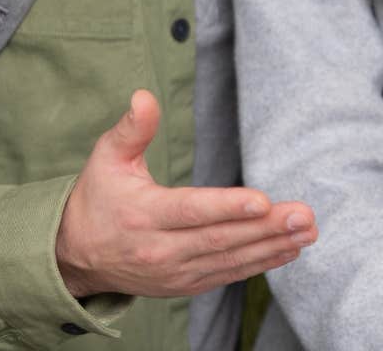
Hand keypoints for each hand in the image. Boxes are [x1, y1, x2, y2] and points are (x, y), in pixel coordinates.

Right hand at [55, 90, 317, 298]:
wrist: (75, 256)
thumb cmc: (98, 198)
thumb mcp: (106, 158)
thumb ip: (131, 129)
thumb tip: (145, 96)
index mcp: (142, 215)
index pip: (190, 211)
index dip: (227, 207)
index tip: (262, 201)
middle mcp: (159, 249)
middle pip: (219, 238)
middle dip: (265, 228)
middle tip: (303, 215)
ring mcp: (174, 272)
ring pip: (229, 259)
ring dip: (272, 246)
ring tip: (307, 231)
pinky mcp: (185, 285)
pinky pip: (227, 274)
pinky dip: (260, 264)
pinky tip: (289, 249)